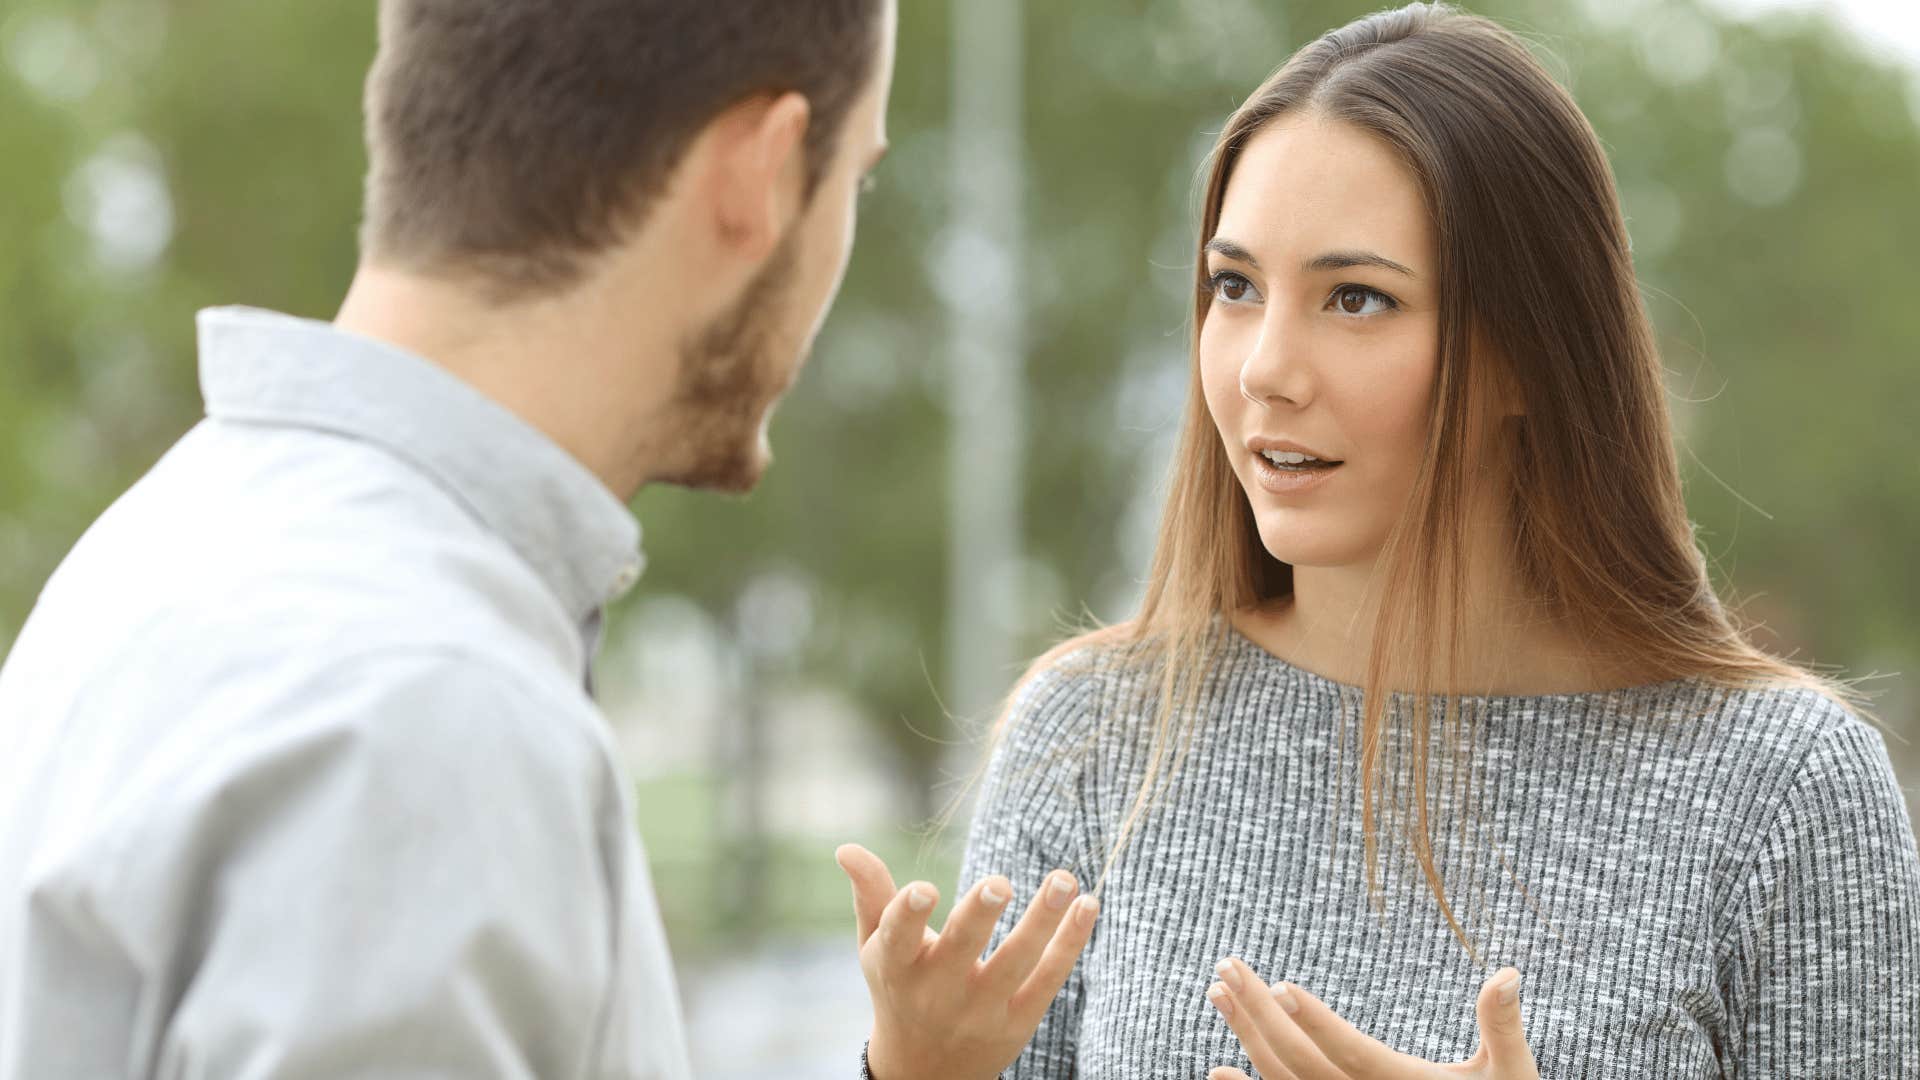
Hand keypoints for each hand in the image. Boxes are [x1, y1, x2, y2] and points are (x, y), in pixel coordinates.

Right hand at [836, 843, 1098, 1079]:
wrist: (926, 1072)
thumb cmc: (900, 988)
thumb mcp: (876, 947)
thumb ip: (871, 895)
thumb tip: (846, 848)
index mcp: (896, 967)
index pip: (898, 939)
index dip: (909, 914)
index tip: (924, 889)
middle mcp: (938, 991)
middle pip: (960, 949)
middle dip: (979, 915)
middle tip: (1000, 882)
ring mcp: (981, 1009)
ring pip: (1016, 962)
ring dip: (1043, 920)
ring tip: (1065, 879)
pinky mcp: (1018, 1020)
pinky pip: (1049, 978)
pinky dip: (1070, 943)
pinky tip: (1088, 904)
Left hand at [1204, 958, 1538, 1079]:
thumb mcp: (1510, 1076)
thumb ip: (1503, 1027)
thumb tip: (1508, 970)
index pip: (1352, 1054)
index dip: (1318, 1024)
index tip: (1281, 986)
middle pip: (1301, 1062)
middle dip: (1260, 1013)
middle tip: (1227, 965)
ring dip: (1247, 1036)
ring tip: (1218, 991)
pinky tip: (1217, 1070)